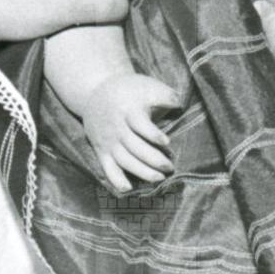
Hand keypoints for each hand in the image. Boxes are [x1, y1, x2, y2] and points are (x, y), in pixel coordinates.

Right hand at [81, 72, 176, 193]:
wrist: (95, 93)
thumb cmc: (130, 90)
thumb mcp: (147, 86)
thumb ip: (165, 95)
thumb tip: (179, 105)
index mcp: (129, 110)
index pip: (139, 124)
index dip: (153, 135)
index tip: (166, 142)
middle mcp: (117, 128)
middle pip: (134, 147)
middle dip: (153, 159)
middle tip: (169, 167)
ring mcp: (108, 141)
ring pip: (124, 160)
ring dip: (141, 172)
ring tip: (159, 178)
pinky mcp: (102, 151)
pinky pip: (107, 169)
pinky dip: (116, 180)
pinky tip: (129, 188)